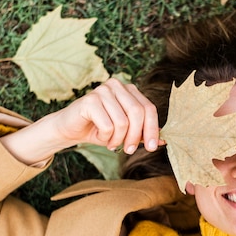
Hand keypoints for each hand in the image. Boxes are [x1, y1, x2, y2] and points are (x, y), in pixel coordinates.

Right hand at [0, 78, 161, 164]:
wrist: (71, 129)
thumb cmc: (100, 129)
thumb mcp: (126, 132)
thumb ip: (143, 133)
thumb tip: (165, 141)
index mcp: (129, 89)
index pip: (149, 108)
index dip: (153, 129)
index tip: (152, 147)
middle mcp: (117, 86)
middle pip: (138, 113)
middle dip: (136, 136)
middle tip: (129, 150)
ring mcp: (102, 90)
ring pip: (123, 122)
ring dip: (118, 139)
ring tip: (111, 143)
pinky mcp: (90, 100)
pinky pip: (108, 125)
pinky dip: (105, 137)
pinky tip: (100, 136)